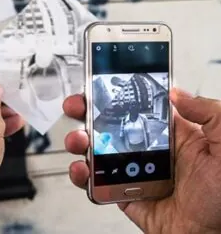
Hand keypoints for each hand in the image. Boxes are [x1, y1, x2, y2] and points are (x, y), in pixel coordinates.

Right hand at [63, 89, 220, 232]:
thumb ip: (209, 114)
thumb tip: (177, 93)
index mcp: (174, 135)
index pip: (139, 107)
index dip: (117, 96)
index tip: (98, 87)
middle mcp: (151, 152)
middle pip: (111, 126)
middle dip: (89, 114)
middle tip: (77, 108)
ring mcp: (136, 174)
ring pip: (99, 153)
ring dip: (82, 142)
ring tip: (79, 140)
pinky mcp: (127, 197)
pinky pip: (99, 185)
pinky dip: (84, 178)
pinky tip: (84, 171)